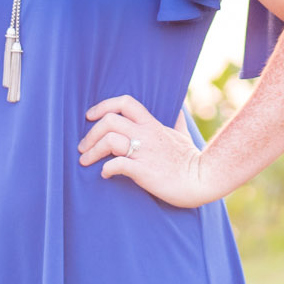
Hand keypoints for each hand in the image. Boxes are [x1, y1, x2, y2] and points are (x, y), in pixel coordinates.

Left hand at [81, 94, 215, 208]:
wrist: (202, 180)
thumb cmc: (190, 160)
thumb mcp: (183, 135)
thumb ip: (177, 122)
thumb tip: (179, 110)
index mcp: (152, 124)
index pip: (125, 103)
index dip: (103, 106)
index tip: (90, 117)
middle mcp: (146, 135)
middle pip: (110, 121)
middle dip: (90, 133)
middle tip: (82, 148)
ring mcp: (144, 152)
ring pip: (110, 140)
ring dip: (93, 151)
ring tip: (85, 162)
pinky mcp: (144, 171)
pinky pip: (119, 164)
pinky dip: (107, 169)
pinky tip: (104, 174)